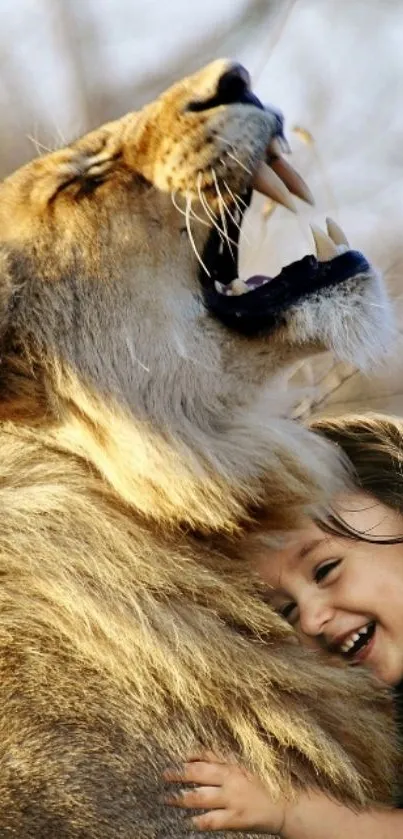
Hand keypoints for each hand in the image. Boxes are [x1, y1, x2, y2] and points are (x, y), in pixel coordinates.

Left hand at [163, 750, 285, 832]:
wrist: (289, 807)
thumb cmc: (267, 785)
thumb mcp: (248, 767)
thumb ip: (226, 760)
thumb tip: (198, 756)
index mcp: (235, 763)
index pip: (207, 754)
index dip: (189, 755)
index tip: (176, 757)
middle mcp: (231, 779)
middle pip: (197, 773)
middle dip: (178, 774)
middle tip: (164, 775)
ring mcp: (232, 799)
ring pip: (199, 797)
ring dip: (180, 798)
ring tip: (167, 799)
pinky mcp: (235, 818)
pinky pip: (210, 821)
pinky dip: (197, 821)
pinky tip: (189, 822)